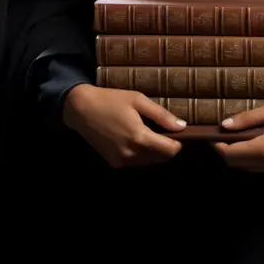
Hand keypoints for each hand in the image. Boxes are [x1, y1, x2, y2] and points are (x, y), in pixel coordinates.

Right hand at [62, 85, 186, 168]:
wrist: (81, 109)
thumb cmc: (111, 100)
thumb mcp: (138, 100)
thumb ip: (161, 115)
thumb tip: (182, 126)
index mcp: (139, 137)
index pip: (170, 151)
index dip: (178, 142)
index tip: (178, 132)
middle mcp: (131, 154)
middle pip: (161, 158)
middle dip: (167, 146)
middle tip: (164, 130)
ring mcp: (122, 161)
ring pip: (149, 161)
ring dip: (155, 151)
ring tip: (150, 132)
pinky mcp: (114, 163)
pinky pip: (136, 162)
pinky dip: (142, 153)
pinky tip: (136, 138)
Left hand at [210, 101, 263, 172]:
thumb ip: (248, 118)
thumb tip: (224, 124)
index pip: (230, 154)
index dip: (216, 144)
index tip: (210, 132)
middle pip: (234, 163)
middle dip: (222, 149)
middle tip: (219, 132)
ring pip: (243, 166)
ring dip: (233, 154)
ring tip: (232, 135)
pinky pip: (254, 167)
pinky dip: (245, 156)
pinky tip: (247, 141)